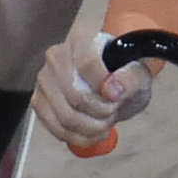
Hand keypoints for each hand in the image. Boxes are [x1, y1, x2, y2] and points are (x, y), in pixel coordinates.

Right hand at [35, 35, 156, 155]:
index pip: (86, 63)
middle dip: (101, 112)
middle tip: (114, 112)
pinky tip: (94, 133)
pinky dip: (80, 138)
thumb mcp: (138, 72)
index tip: (118, 98)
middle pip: (74, 95)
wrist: (110, 81)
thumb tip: (113, 90)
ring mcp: (44, 81)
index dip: (104, 86)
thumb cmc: (122, 73)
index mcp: (80, 39)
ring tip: (105, 122)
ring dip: (92, 128)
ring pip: (65, 117)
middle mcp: (56, 57)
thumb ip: (130, 77)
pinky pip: (57, 130)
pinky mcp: (39, 103)